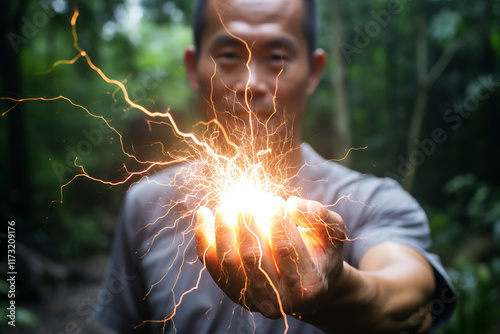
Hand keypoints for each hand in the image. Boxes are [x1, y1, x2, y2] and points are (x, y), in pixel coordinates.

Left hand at [195, 196, 346, 318]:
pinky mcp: (235, 294)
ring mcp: (254, 301)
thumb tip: (293, 204)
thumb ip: (320, 216)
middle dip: (246, 224)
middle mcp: (280, 301)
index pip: (286, 249)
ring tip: (225, 206)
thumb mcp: (333, 234)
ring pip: (230, 264)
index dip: (277, 221)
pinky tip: (203, 214)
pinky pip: (214, 267)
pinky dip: (204, 240)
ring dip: (223, 231)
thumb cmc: (320, 253)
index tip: (274, 199)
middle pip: (254, 258)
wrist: (308, 285)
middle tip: (243, 200)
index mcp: (309, 287)